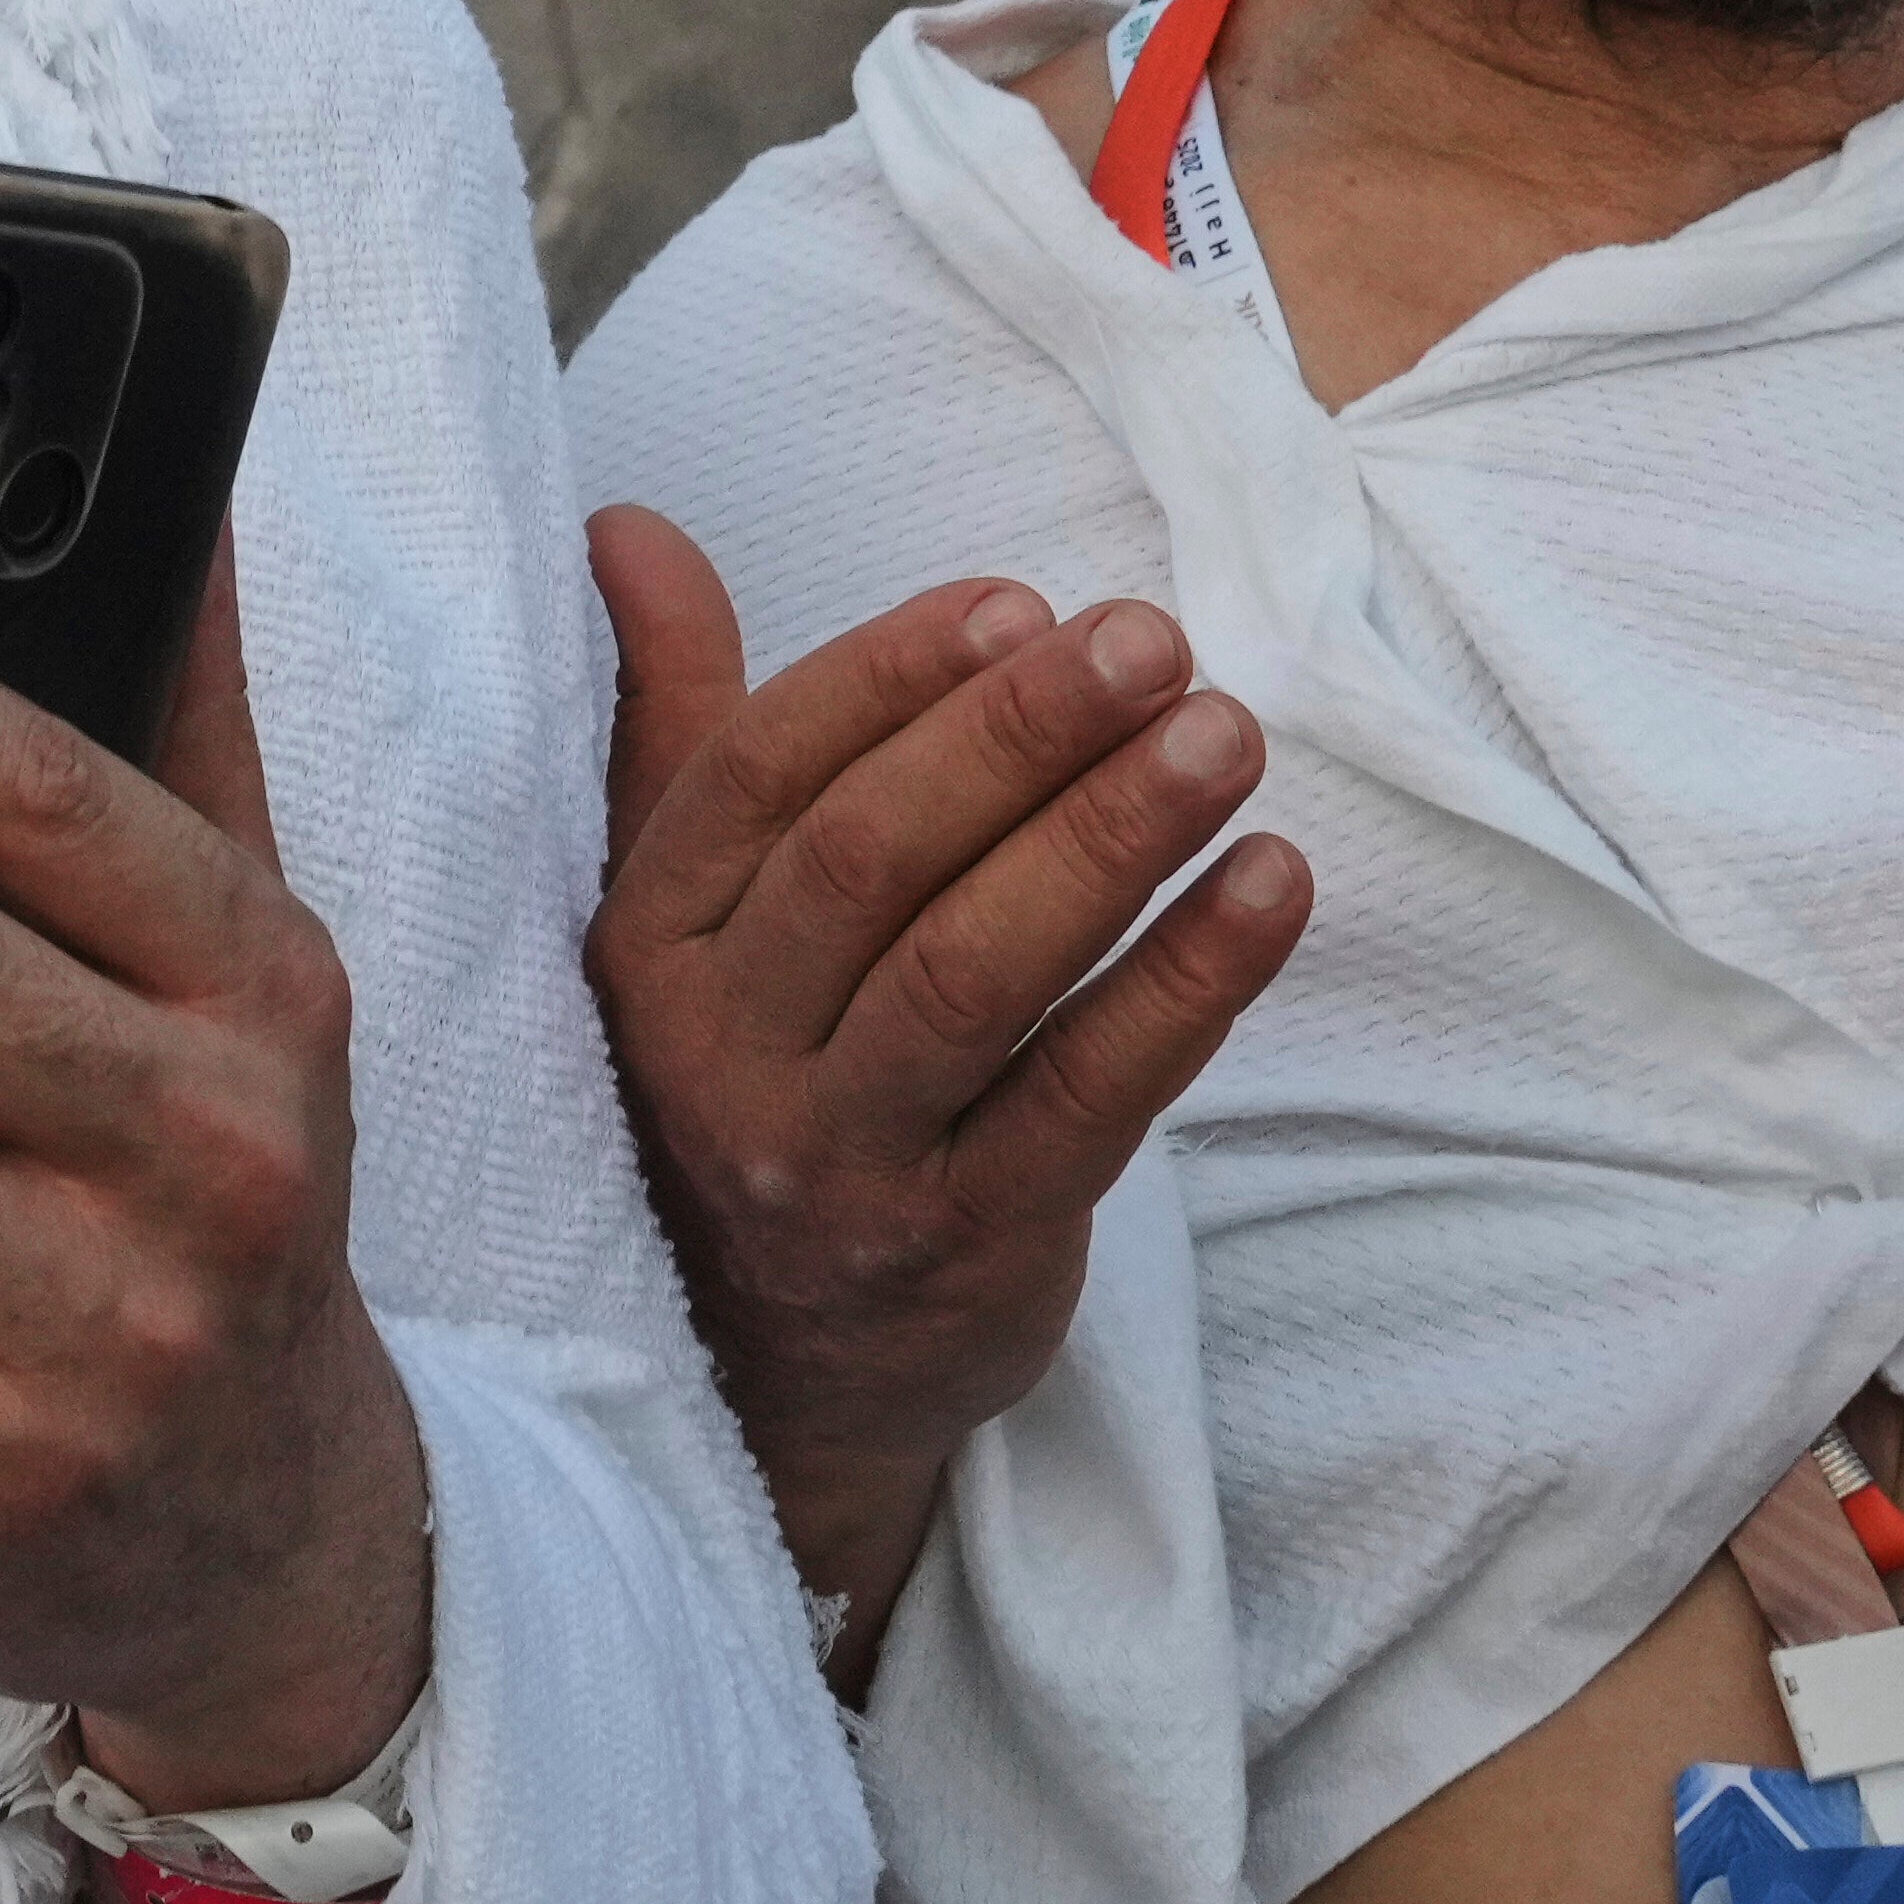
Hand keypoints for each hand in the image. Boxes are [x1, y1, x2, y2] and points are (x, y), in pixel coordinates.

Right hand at [583, 519, 1298, 1621]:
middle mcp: (722, 1052)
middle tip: (1155, 640)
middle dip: (1021, 735)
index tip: (1022, 601)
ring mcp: (840, 1160)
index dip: (895, 675)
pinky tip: (1272, 885)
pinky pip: (1090, 1097)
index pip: (762, 773)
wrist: (784, 1375)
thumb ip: (679, 716)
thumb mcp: (692, 909)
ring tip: (1227, 734)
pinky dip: (1190, 984)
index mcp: (650, 943)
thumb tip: (631, 528)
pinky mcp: (967, 1244)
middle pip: (874, 862)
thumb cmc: (758, 1075)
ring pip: (979, 974)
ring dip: (1114, 839)